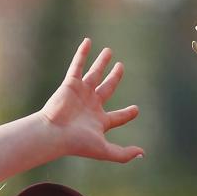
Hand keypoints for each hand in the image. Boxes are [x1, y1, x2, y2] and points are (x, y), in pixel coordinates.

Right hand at [40, 38, 143, 162]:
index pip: (117, 117)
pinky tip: (88, 42)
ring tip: (108, 51)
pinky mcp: (70, 84)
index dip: (127, 114)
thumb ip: (123, 154)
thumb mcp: (104, 150)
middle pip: (107, 88)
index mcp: (99, 121)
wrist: (54, 134)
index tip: (136, 110)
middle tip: (120, 67)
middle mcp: (91, 105)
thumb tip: (143, 154)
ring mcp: (81, 94)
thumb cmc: (77, 143)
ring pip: (94, 74)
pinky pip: (77, 65)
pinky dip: (82, 54)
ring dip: (101, 63)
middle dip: (114, 78)